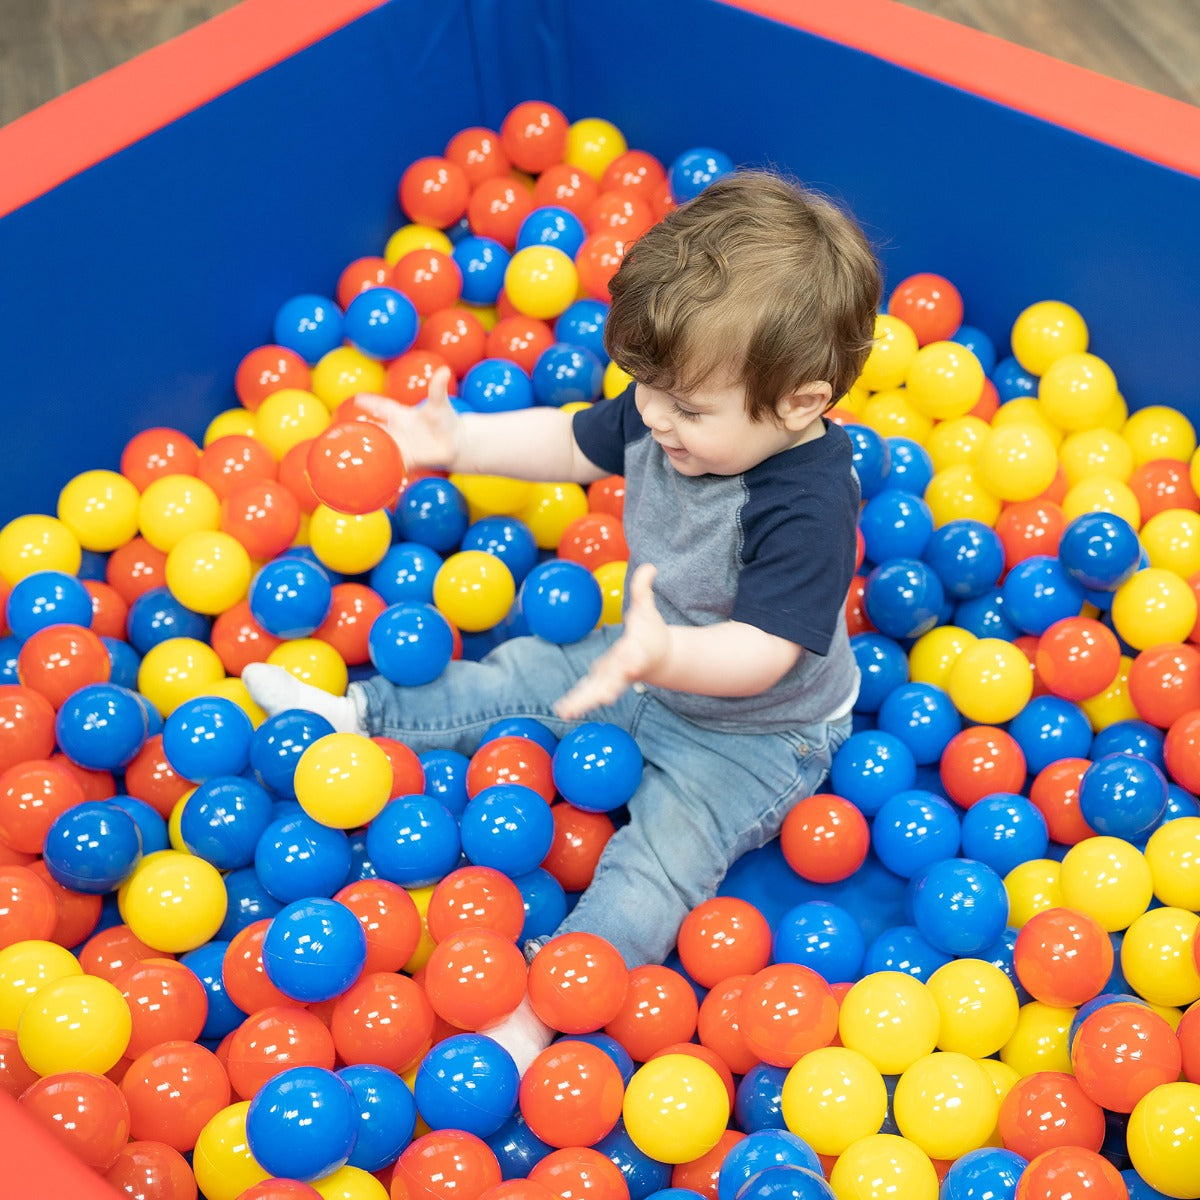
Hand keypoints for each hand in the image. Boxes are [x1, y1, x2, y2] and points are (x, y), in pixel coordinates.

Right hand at [352, 365, 460, 470]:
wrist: (454, 442)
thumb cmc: (444, 420)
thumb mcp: (439, 404)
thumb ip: (437, 389)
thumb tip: (445, 370)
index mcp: (401, 414)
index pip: (381, 406)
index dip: (370, 402)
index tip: (356, 399)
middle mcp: (396, 431)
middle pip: (375, 430)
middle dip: (361, 431)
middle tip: (345, 431)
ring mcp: (400, 446)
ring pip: (380, 448)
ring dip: (369, 451)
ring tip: (353, 454)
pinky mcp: (407, 461)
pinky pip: (391, 466)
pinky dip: (383, 469)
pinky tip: (373, 474)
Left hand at [554, 564, 668, 719]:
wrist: (659, 659)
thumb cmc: (651, 632)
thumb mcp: (648, 609)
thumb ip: (644, 590)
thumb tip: (650, 566)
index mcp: (636, 653)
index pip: (634, 659)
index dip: (632, 663)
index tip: (631, 667)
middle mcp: (624, 670)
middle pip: (615, 682)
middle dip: (607, 690)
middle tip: (602, 700)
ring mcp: (613, 680)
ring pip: (598, 693)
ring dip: (583, 702)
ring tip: (566, 712)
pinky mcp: (603, 684)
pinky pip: (589, 693)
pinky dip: (577, 701)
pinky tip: (563, 710)